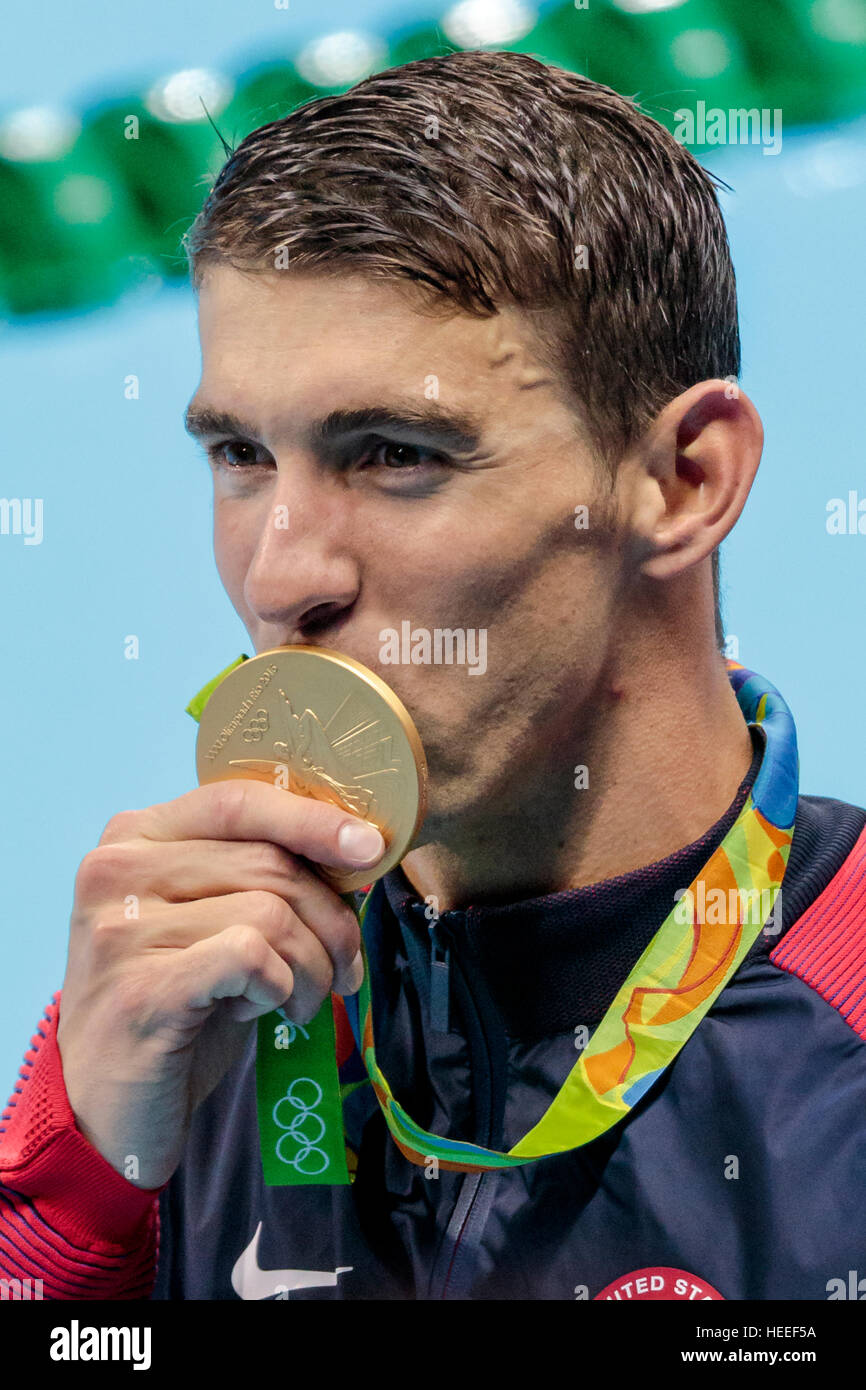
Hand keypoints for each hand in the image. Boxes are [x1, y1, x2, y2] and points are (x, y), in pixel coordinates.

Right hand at [55, 780, 383, 1187]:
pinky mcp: (140, 989)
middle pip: (270, 862)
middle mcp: (116, 870)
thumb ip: (261, 876)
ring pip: (270, 913)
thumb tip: (358, 849)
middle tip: (345, 969)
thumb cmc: (179, 1008)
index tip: (371, 847)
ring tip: (298, 1001)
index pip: (239, 801)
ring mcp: (120, 929)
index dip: (314, 818)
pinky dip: (278, 987)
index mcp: (135, 837)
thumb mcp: (215, 923)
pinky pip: (250, 958)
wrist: (107, 1111)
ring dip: (312, 966)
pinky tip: (257, 1012)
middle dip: (330, 919)